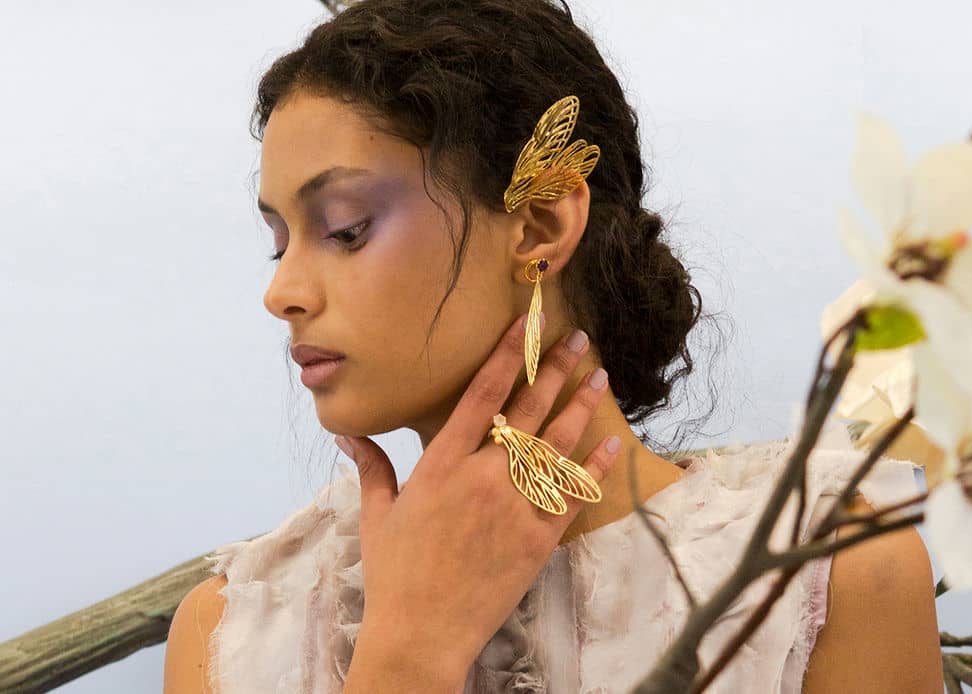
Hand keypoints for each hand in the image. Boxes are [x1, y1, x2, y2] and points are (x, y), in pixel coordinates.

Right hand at [336, 313, 619, 685]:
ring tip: (601, 376)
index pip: (481, 394)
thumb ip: (372, 467)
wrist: (422, 634)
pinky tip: (610, 441)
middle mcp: (482, 477)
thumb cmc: (395, 574)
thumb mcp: (377, 515)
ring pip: (557, 444)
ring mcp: (514, 507)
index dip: (507, 355)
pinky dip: (594, 466)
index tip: (526, 326)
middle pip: (528, 410)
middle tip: (579, 339)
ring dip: (582, 405)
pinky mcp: (538, 539)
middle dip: (556, 368)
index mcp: (442, 465)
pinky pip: (574, 494)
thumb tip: (347, 433)